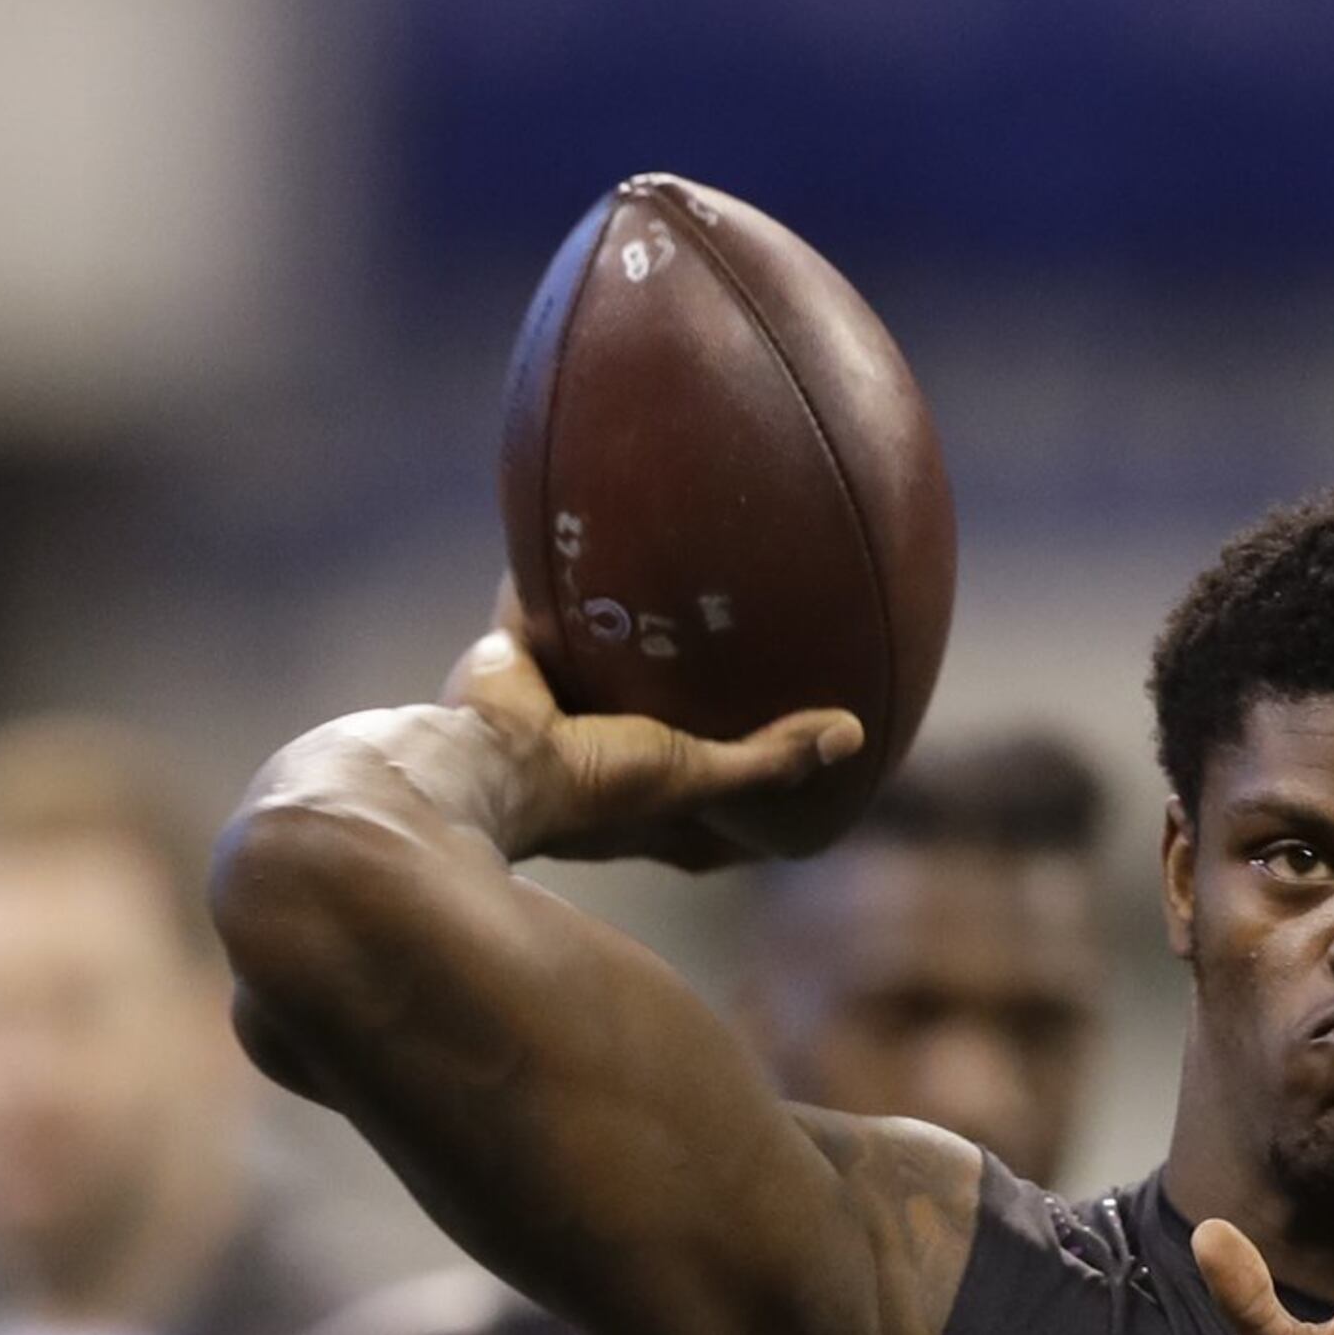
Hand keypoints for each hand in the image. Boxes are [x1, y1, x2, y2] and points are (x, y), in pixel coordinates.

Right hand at [446, 582, 861, 867]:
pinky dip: (564, 576)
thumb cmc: (589, 785)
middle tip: (744, 646)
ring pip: (602, 660)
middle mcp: (594, 758)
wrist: (481, 756)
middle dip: (693, 694)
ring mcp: (550, 709)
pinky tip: (596, 530)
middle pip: (660, 723)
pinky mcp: (516, 660)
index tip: (798, 745)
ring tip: (675, 577)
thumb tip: (852, 734)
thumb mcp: (692, 774)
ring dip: (627, 628)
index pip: (712, 803)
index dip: (751, 780)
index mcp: (641, 804)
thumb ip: (766, 758)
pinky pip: (546, 607)